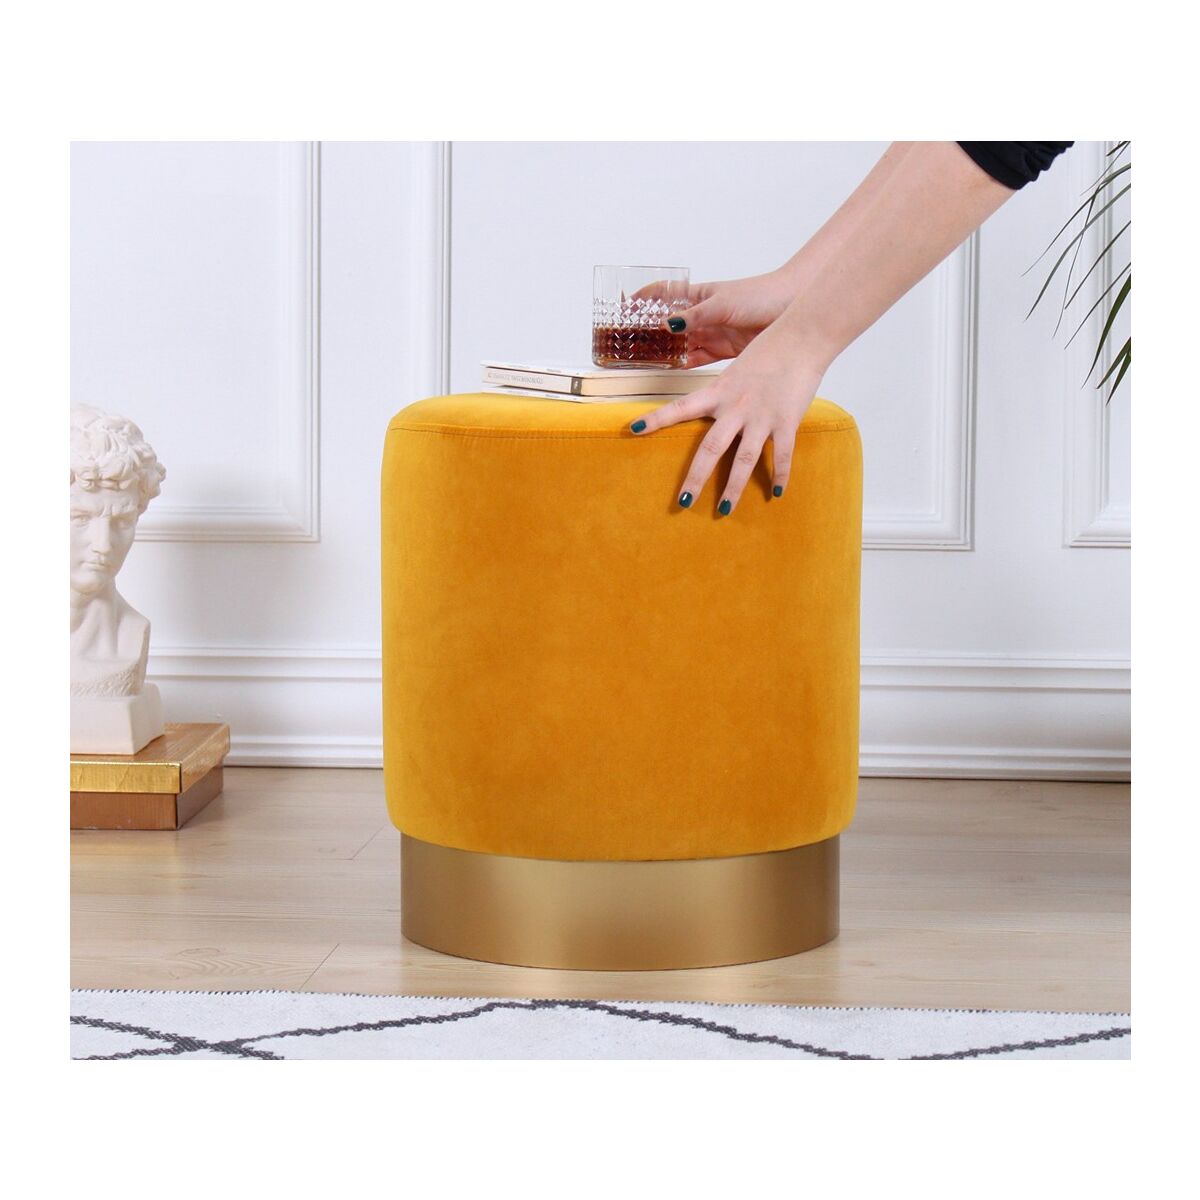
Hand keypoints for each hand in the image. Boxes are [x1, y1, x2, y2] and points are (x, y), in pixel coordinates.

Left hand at [629, 312, 828, 513]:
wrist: (802, 337)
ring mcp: (762, 416)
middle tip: (683, 502)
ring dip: (734, 488)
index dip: (657, 419)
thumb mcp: (735, 369)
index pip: (681, 406)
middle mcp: (736, 407)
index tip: (635, 429)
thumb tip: (708, 407)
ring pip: (745, 460)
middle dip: (696, 478)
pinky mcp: (786, 421)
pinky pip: (783, 455)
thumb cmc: (768, 349)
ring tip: (724, 510)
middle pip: (711, 448)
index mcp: (719, 392)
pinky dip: (779, 476)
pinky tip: (775, 495)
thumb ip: (721, 392)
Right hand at [634, 270, 798, 367]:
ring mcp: (712, 333)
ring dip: (663, 352)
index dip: (643, 298)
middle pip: (668, 324)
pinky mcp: (723, 351)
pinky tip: (669, 370)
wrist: (792, 308)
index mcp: (699, 295)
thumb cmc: (760, 295)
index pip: (664, 294)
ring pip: (680, 344)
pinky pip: (697, 359)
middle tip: (627, 341)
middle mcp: (702, 315)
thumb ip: (694, 316)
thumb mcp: (722, 303)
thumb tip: (666, 324)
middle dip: (649, 332)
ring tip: (641, 360)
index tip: (624, 305)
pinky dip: (683, 365)